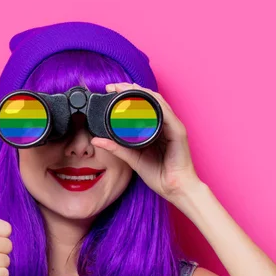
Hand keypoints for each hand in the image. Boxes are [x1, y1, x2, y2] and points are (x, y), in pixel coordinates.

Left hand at [91, 82, 201, 200]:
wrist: (175, 189)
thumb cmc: (159, 175)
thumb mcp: (132, 159)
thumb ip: (116, 148)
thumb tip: (97, 140)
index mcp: (154, 128)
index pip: (141, 106)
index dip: (127, 96)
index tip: (110, 91)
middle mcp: (164, 124)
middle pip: (149, 99)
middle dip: (132, 89)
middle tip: (114, 86)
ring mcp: (173, 126)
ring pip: (157, 102)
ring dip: (141, 93)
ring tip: (126, 88)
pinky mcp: (178, 132)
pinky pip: (167, 114)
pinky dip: (155, 105)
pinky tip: (144, 100)